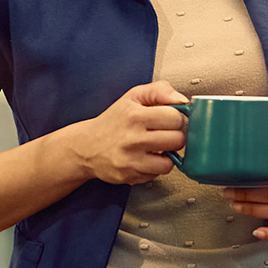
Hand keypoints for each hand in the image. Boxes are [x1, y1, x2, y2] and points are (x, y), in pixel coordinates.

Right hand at [59, 81, 188, 184]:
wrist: (86, 146)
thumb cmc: (113, 121)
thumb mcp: (133, 97)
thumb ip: (160, 91)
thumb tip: (182, 100)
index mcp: (134, 116)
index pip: (175, 117)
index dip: (177, 118)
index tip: (169, 119)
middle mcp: (132, 138)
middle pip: (177, 139)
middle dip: (175, 136)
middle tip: (165, 133)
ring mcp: (130, 160)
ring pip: (169, 161)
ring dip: (167, 154)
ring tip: (157, 147)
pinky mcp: (130, 176)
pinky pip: (157, 174)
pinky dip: (156, 167)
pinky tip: (147, 158)